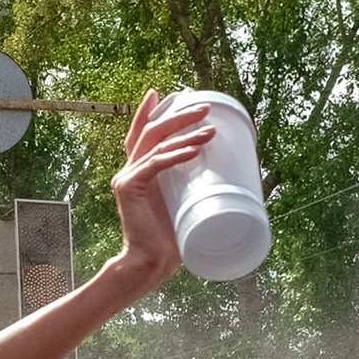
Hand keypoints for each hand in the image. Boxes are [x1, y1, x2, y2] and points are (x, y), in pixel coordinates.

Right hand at [102, 91, 220, 292]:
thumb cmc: (170, 240)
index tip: (166, 94)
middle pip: (152, 132)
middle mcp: (129, 171)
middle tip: (204, 107)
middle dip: (179, 116)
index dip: (150, 112)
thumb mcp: (184, 206)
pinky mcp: (129, 188)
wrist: (149, 264)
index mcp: (140, 173)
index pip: (142, 136)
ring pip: (156, 144)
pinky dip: (176, 156)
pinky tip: (194, 151)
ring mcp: (127, 178)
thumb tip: (231, 181)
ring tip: (210, 129)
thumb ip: (194, 189)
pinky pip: (155, 164)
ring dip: (185, 133)